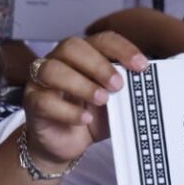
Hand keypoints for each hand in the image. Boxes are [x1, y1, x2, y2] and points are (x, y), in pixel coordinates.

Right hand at [23, 32, 147, 169]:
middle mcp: (60, 61)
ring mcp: (42, 81)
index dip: (122, 49)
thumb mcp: (115, 102)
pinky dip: (68, 110)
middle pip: (72, 47)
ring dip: (81, 84)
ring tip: (102, 100)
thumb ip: (128, 89)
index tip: (141, 66)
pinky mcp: (32, 103)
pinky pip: (44, 100)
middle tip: (118, 85)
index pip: (102, 40)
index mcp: (84, 55)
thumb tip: (151, 81)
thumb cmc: (91, 116)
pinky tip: (85, 119)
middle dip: (98, 64)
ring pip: (52, 70)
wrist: (65, 143)